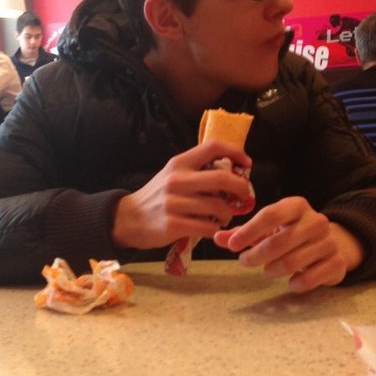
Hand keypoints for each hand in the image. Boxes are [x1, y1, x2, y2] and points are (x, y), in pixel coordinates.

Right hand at [111, 140, 253, 249]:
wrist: (129, 219)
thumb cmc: (158, 197)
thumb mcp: (173, 175)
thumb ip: (197, 172)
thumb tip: (233, 173)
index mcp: (179, 163)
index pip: (213, 146)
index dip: (235, 152)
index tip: (246, 163)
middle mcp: (177, 179)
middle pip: (222, 178)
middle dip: (241, 188)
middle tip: (244, 196)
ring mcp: (174, 203)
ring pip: (218, 207)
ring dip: (228, 214)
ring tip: (223, 216)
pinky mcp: (173, 225)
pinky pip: (208, 227)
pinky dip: (215, 228)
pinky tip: (211, 227)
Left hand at [214, 196, 363, 292]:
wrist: (331, 242)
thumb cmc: (291, 233)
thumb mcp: (268, 228)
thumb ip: (242, 233)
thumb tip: (217, 238)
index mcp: (297, 206)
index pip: (270, 215)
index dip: (249, 232)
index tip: (233, 246)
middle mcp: (316, 221)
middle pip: (278, 242)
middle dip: (256, 256)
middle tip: (245, 261)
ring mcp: (329, 242)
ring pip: (292, 262)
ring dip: (272, 270)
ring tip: (268, 270)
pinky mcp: (337, 263)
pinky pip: (310, 278)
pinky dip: (295, 284)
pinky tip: (290, 282)